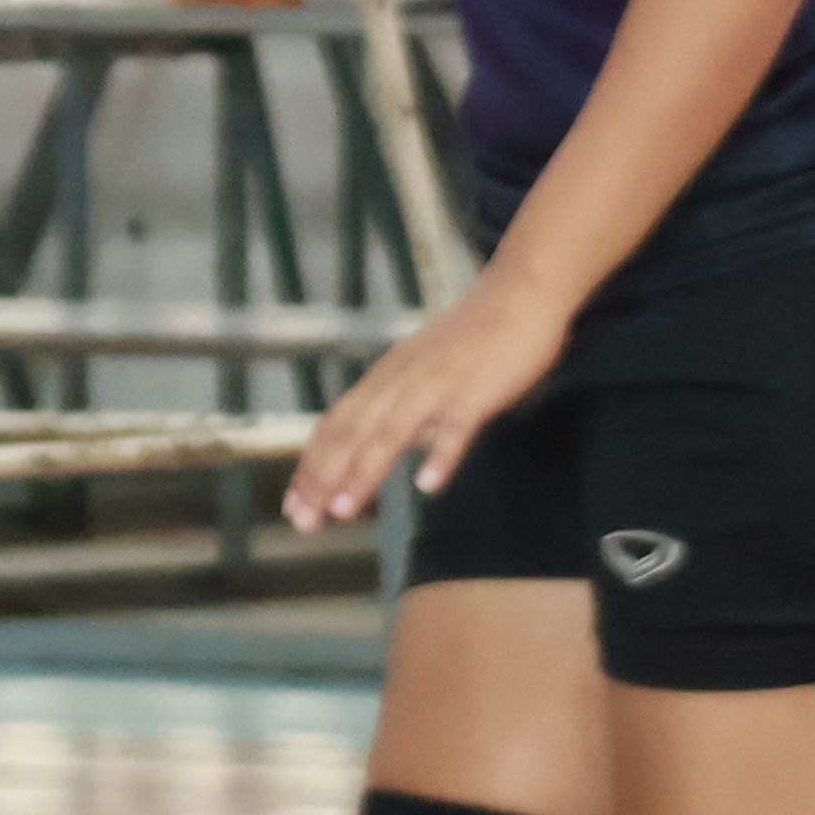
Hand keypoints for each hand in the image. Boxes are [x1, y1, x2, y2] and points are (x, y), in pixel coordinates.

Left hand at [284, 278, 576, 530]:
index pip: (336, 426)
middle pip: (353, 432)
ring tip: (343, 508)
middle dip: (323, 477)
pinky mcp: (477, 390)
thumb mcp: (425, 377)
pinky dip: (442, 454)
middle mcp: (401, 380)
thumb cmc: (475, 340)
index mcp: (386, 379)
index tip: (293, 507)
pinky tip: (429, 485)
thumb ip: (406, 417)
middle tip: (302, 521)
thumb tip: (389, 457)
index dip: (312, 466)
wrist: (521, 292)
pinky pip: (458, 425)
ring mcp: (438, 384)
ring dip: (365, 469)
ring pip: (392, 430)